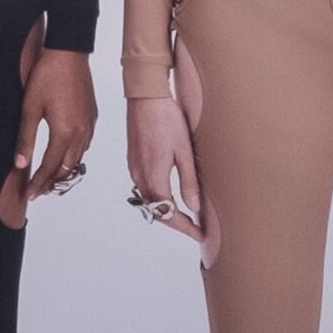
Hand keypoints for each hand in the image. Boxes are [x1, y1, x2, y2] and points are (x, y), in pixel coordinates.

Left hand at [20, 50, 97, 201]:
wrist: (68, 53)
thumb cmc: (47, 76)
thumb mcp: (29, 108)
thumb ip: (25, 138)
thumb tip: (19, 163)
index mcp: (64, 133)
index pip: (49, 167)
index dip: (38, 183)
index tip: (29, 194)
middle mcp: (81, 133)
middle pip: (66, 168)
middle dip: (51, 182)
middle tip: (37, 190)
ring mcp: (89, 125)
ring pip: (77, 158)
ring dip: (63, 170)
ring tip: (49, 178)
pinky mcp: (92, 117)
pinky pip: (84, 145)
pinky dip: (73, 156)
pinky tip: (64, 155)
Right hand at [125, 96, 203, 237]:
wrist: (146, 97)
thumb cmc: (167, 119)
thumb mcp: (185, 151)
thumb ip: (189, 181)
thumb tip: (194, 207)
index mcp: (154, 176)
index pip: (168, 213)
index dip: (185, 227)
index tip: (199, 235)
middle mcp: (140, 177)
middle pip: (156, 212)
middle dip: (176, 223)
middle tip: (195, 229)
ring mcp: (134, 170)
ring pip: (149, 202)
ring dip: (165, 212)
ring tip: (185, 217)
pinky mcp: (133, 162)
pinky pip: (144, 190)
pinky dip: (157, 200)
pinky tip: (169, 197)